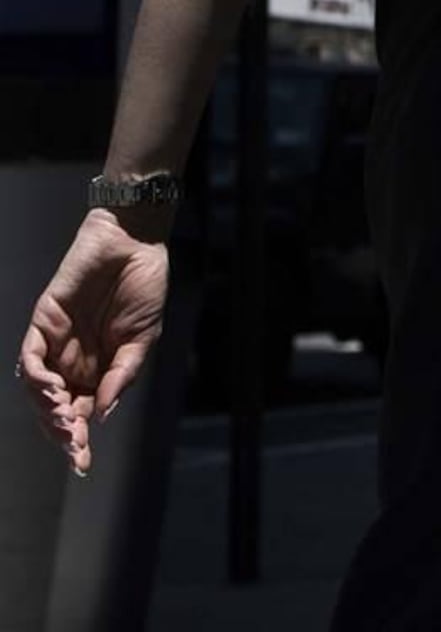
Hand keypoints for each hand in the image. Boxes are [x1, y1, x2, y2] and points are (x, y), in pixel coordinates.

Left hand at [16, 211, 168, 476]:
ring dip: (48, 411)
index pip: (79, 413)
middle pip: (55, 409)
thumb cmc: (144, 286)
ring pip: (38, 391)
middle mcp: (71, 362)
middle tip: (74, 448)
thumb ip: (123, 374)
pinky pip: (30, 360)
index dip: (78, 440)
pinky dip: (37, 380)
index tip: (84, 463)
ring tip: (65, 421)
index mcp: (96, 369)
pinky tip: (55, 391)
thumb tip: (102, 414)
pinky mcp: (42, 324)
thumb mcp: (144, 337)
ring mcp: (55, 345)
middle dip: (61, 433)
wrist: (134, 243)